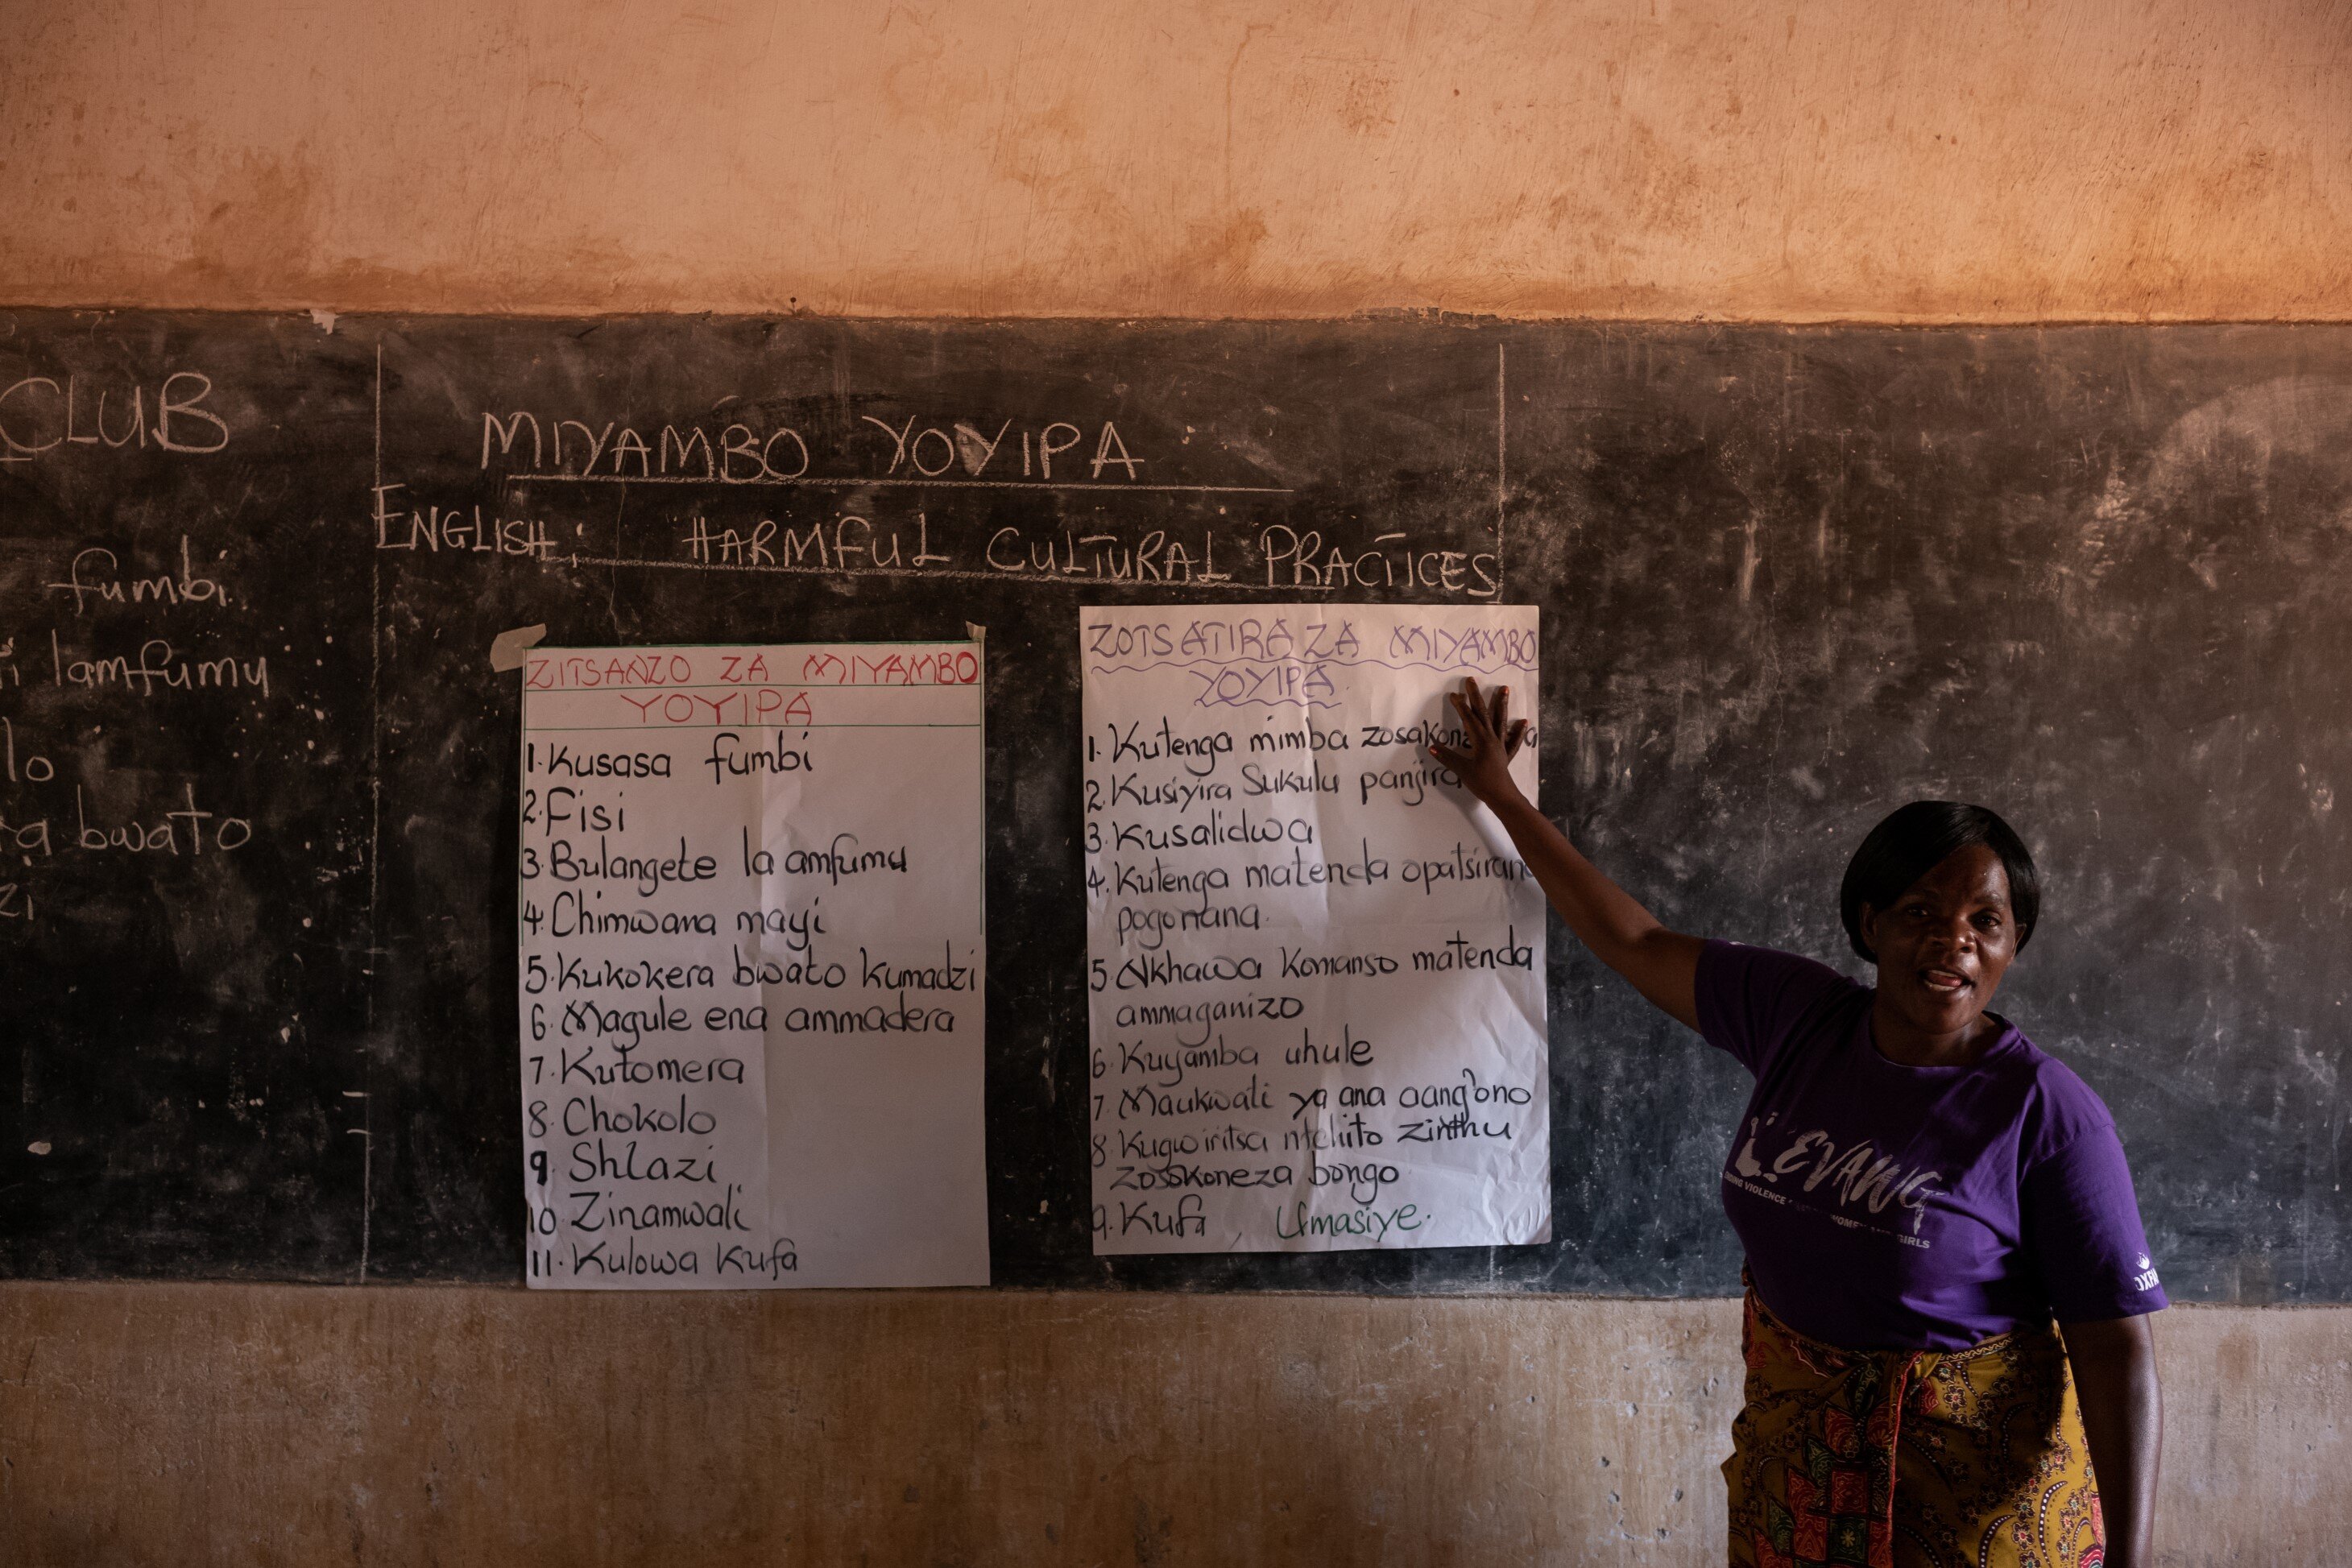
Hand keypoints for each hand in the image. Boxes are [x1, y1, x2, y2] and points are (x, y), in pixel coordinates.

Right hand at [1429, 676, 1528, 810]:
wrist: (1502, 796)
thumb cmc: (1482, 783)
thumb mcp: (1462, 770)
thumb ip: (1447, 758)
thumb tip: (1431, 747)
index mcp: (1480, 741)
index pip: (1468, 719)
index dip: (1460, 706)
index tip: (1453, 694)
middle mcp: (1492, 739)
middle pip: (1483, 714)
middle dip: (1476, 696)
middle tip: (1471, 680)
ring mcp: (1500, 745)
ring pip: (1500, 720)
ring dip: (1501, 704)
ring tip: (1504, 688)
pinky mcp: (1505, 754)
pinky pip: (1513, 740)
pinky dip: (1517, 730)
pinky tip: (1523, 722)